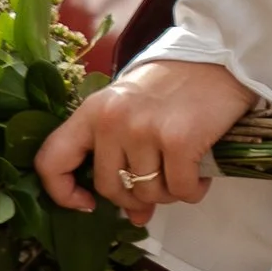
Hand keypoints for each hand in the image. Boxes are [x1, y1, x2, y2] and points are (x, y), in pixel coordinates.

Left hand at [34, 57, 257, 230]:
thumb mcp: (134, 110)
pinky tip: (201, 174)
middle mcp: (112, 120)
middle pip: (110, 187)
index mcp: (93, 110)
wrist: (220, 55)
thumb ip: (124, 156)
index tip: (86, 203)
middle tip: (158, 184)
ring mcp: (144, 129)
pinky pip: (180, 189)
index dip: (63, 193)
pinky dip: (193, 190)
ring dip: (168, 193)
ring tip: (183, 171)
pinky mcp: (178, 139)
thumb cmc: (175, 84)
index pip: (51, 161)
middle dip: (136, 197)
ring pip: (147, 193)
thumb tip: (136, 216)